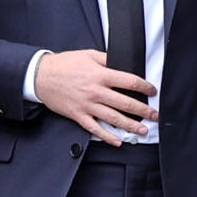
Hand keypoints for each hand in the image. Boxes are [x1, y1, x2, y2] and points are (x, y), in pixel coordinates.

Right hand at [35, 49, 157, 145]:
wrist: (41, 76)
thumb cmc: (64, 64)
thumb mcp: (88, 55)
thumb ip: (108, 59)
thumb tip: (124, 64)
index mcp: (100, 75)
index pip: (129, 82)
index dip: (144, 87)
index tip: (152, 91)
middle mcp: (96, 91)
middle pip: (125, 103)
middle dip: (143, 111)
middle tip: (155, 115)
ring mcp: (87, 105)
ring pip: (114, 118)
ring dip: (131, 126)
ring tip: (143, 130)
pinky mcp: (78, 115)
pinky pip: (95, 128)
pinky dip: (108, 136)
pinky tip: (118, 141)